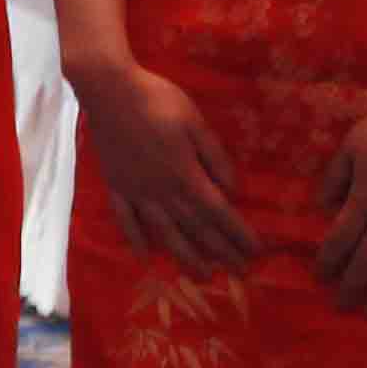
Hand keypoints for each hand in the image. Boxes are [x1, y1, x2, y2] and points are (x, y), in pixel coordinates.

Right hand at [70, 54, 257, 269]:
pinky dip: (135, 240)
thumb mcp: (196, 123)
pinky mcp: (116, 187)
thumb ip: (215, 158)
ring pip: (165, 232)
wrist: (110, 91)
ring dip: (186, 256)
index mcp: (186, 175)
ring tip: (202, 276)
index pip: (219, 212)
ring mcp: (137, 193)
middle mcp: (163, 192)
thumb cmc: (158, 101)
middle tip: (240, 273)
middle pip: (196, 228)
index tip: (256, 252)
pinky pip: (126, 220)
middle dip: (221, 252)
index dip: (238, 233)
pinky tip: (144, 257)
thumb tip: (232, 190)